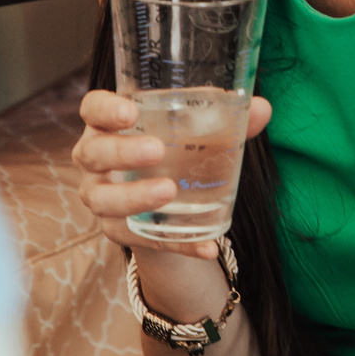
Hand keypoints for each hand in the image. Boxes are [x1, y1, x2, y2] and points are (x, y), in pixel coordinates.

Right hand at [71, 88, 271, 260]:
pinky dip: (177, 244)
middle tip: (156, 150)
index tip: (131, 111)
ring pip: (105, 200)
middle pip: (93, 153)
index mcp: (108, 124)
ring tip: (169, 192)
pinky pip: (142, 240)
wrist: (164, 200)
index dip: (105, 108)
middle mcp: (94, 159)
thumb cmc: (173, 148)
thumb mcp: (193, 131)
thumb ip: (225, 118)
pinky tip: (207, 247)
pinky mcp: (117, 231)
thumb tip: (262, 109)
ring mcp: (101, 196)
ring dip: (135, 196)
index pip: (93, 108)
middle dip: (122, 152)